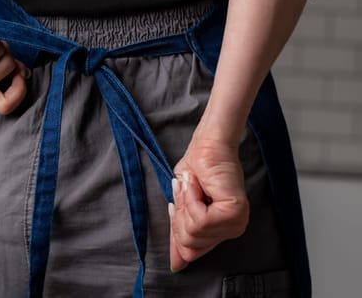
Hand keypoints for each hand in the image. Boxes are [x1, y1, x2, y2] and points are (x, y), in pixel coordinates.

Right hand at [168, 137, 248, 271]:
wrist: (207, 145)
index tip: (176, 206)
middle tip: (187, 190)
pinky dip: (191, 199)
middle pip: (189, 243)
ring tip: (193, 185)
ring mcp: (235, 222)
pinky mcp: (234, 211)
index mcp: (221, 231)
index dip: (177, 227)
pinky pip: (200, 219)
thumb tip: (176, 266)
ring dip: (185, 203)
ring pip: (194, 232)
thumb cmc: (196, 169)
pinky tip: (198, 185)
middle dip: (180, 213)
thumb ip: (180, 234)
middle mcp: (232, 230)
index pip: (190, 251)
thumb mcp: (181, 206)